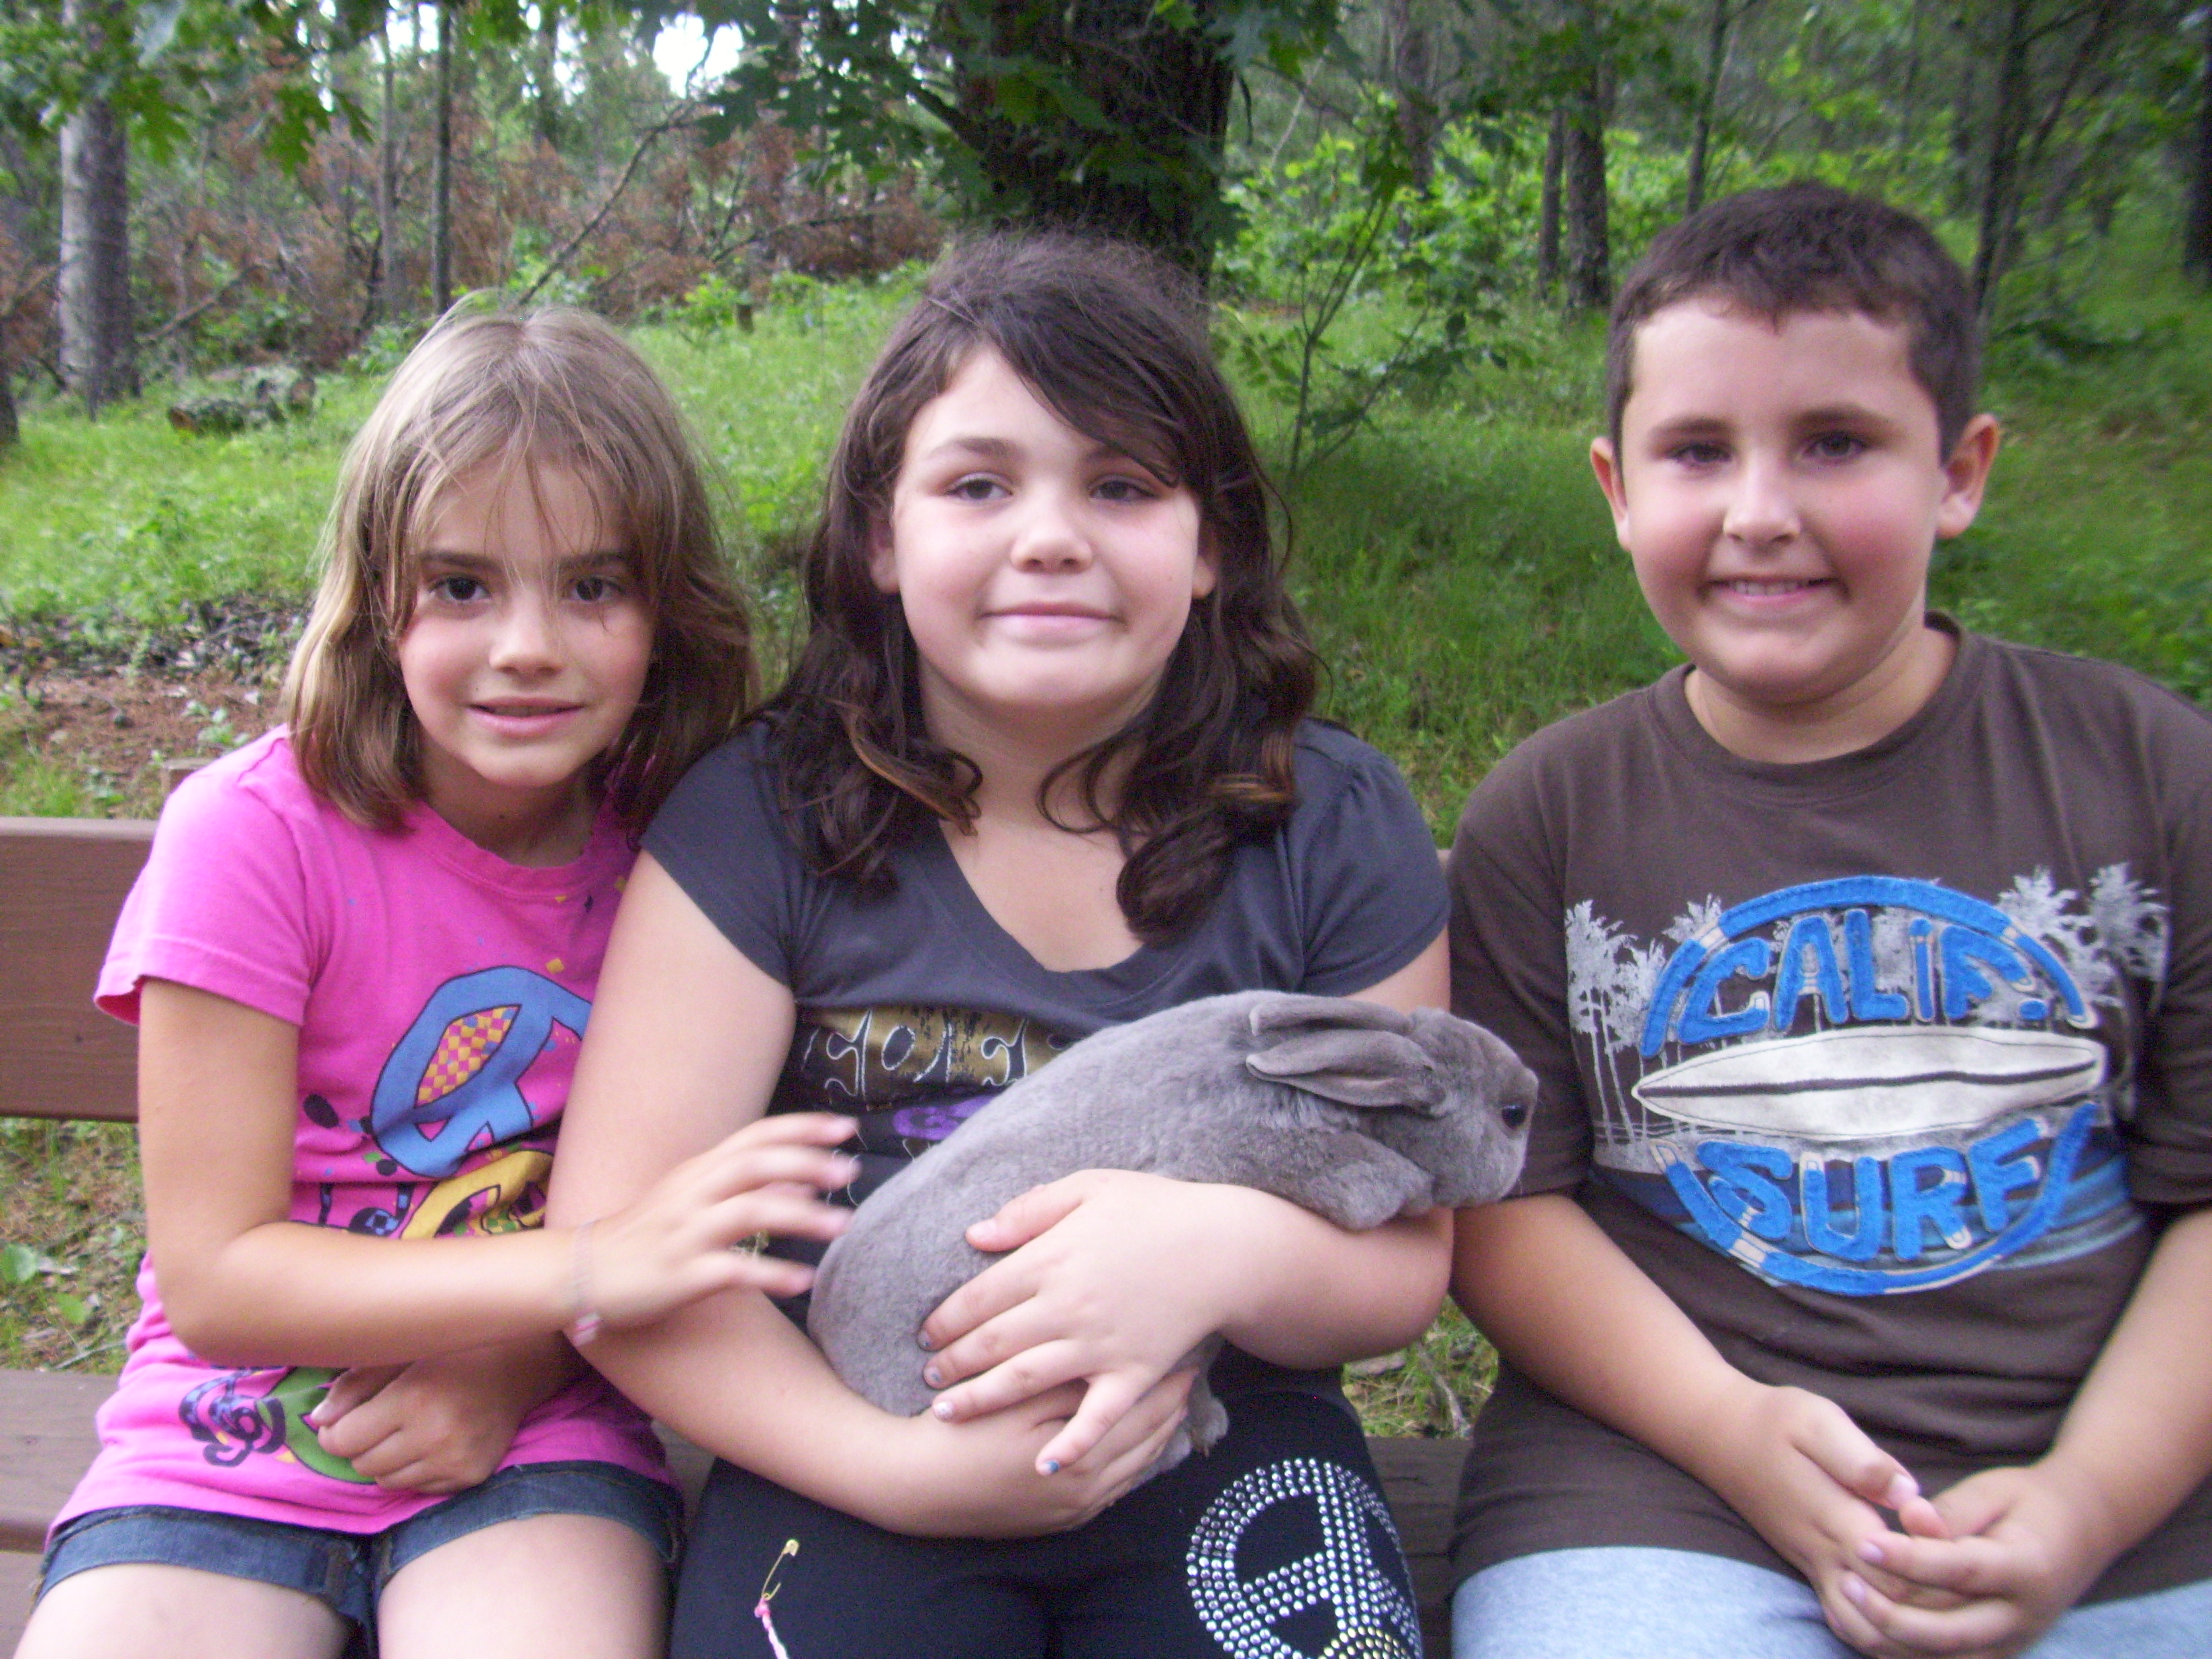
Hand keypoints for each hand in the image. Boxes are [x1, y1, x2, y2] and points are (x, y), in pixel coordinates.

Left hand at [308, 1337, 570, 1492]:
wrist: (519, 1365)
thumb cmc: (452, 1352)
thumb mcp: (401, 1353)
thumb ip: (354, 1385)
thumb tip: (318, 1421)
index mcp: (413, 1398)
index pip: (342, 1440)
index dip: (335, 1432)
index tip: (345, 1419)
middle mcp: (435, 1435)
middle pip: (362, 1464)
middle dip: (360, 1446)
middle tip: (378, 1422)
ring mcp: (455, 1461)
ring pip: (387, 1481)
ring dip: (386, 1461)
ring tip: (406, 1432)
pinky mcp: (470, 1476)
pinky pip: (419, 1488)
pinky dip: (415, 1471)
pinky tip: (431, 1444)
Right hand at [584, 1112, 857, 1327]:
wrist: (584, 1274)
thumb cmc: (648, 1235)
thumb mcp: (694, 1200)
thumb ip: (747, 1187)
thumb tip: (805, 1181)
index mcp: (699, 1170)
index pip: (756, 1135)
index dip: (802, 1128)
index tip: (846, 1128)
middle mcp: (693, 1193)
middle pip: (756, 1164)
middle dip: (808, 1163)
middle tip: (850, 1171)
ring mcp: (686, 1233)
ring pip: (750, 1212)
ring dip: (802, 1216)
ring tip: (842, 1226)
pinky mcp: (681, 1274)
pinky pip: (733, 1270)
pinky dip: (772, 1274)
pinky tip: (804, 1281)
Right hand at [878, 1368, 1196, 1537]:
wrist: (915, 1488)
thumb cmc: (960, 1435)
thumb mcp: (1015, 1402)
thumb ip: (1068, 1386)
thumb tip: (1115, 1363)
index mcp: (1081, 1461)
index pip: (1142, 1413)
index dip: (1165, 1378)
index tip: (1185, 1348)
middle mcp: (1087, 1493)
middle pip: (1147, 1441)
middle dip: (1171, 1403)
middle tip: (1193, 1366)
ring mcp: (1073, 1510)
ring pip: (1135, 1466)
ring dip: (1156, 1430)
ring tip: (1175, 1396)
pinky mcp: (1059, 1518)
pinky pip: (1114, 1486)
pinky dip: (1132, 1458)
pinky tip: (1137, 1437)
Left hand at [917, 1170, 1255, 1473]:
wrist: (1224, 1245)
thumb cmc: (1156, 1208)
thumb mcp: (1090, 1187)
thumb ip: (1030, 1210)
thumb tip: (975, 1236)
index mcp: (1052, 1260)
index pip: (979, 1297)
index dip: (945, 1319)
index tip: (925, 1333)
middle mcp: (1067, 1307)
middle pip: (993, 1343)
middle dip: (952, 1363)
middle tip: (928, 1377)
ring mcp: (1100, 1346)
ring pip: (1026, 1381)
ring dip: (981, 1399)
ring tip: (947, 1413)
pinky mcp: (1133, 1374)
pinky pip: (1096, 1417)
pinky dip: (1071, 1442)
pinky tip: (1043, 1462)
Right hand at [1692, 1381, 1946, 1652]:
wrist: (1718, 1436)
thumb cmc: (1773, 1422)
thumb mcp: (1817, 1421)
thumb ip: (1864, 1461)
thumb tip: (1909, 1494)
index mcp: (1835, 1518)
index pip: (1899, 1571)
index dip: (1937, 1570)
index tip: (1958, 1543)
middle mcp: (1824, 1554)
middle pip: (1890, 1610)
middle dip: (1935, 1606)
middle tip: (1971, 1583)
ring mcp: (1814, 1567)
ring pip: (1865, 1629)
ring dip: (1906, 1631)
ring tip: (1946, 1609)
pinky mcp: (1810, 1570)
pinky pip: (1846, 1621)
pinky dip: (1879, 1631)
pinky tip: (1908, 1615)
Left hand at [1840, 1462, 2112, 1657]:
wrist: (2080, 1531)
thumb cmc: (2026, 1503)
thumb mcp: (1991, 1493)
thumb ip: (1948, 1513)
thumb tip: (1907, 1520)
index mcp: (2027, 1569)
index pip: (1961, 1571)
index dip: (1910, 1561)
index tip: (1864, 1543)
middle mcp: (2022, 1618)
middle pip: (1950, 1633)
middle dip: (1891, 1614)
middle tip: (1847, 1581)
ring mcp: (2011, 1644)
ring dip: (1890, 1640)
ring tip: (1847, 1603)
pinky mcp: (1996, 1655)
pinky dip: (1900, 1652)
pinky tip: (1859, 1626)